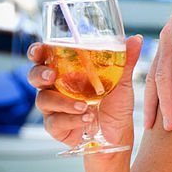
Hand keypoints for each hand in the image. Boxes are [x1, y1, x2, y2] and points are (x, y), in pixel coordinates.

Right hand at [28, 35, 143, 147]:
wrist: (118, 133)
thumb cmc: (116, 104)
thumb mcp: (123, 81)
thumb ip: (126, 61)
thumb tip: (136, 39)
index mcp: (68, 72)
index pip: (46, 58)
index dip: (37, 52)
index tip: (39, 50)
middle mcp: (56, 88)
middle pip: (35, 76)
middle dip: (40, 74)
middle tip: (52, 75)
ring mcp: (54, 108)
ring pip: (44, 100)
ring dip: (63, 101)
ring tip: (84, 105)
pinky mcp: (56, 127)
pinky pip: (56, 121)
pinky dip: (71, 119)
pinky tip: (86, 118)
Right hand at [143, 0, 171, 130]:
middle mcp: (170, 37)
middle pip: (164, 76)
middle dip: (167, 104)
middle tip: (171, 130)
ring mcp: (164, 42)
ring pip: (154, 76)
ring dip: (153, 102)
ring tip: (155, 128)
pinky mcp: (164, 47)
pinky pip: (154, 72)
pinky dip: (152, 92)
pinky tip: (153, 111)